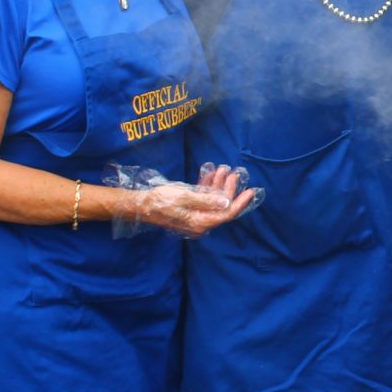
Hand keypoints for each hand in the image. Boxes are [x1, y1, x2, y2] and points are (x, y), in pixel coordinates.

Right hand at [133, 164, 259, 237]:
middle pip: (221, 206)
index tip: (251, 191)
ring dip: (218, 185)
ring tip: (222, 169)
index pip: (226, 214)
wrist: (140, 204)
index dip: (240, 203)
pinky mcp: (188, 210)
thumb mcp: (185, 196)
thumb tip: (226, 202)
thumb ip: (206, 200)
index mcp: (200, 222)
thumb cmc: (161, 200)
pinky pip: (202, 200)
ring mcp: (194, 216)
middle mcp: (200, 222)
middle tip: (232, 173)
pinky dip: (207, 187)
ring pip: (212, 201)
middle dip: (228, 189)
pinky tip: (210, 174)